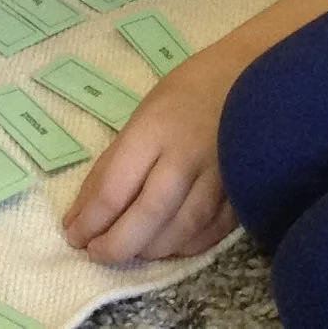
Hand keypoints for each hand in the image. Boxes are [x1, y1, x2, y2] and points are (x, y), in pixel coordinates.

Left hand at [60, 51, 239, 262]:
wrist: (254, 74)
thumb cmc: (188, 92)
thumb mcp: (142, 115)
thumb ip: (112, 165)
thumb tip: (80, 215)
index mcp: (154, 129)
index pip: (114, 189)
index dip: (89, 221)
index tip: (73, 236)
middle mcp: (186, 155)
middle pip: (148, 217)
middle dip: (116, 246)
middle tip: (96, 253)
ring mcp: (219, 175)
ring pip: (180, 231)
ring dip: (149, 250)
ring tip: (130, 248)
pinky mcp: (242, 190)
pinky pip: (210, 232)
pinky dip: (184, 246)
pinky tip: (167, 244)